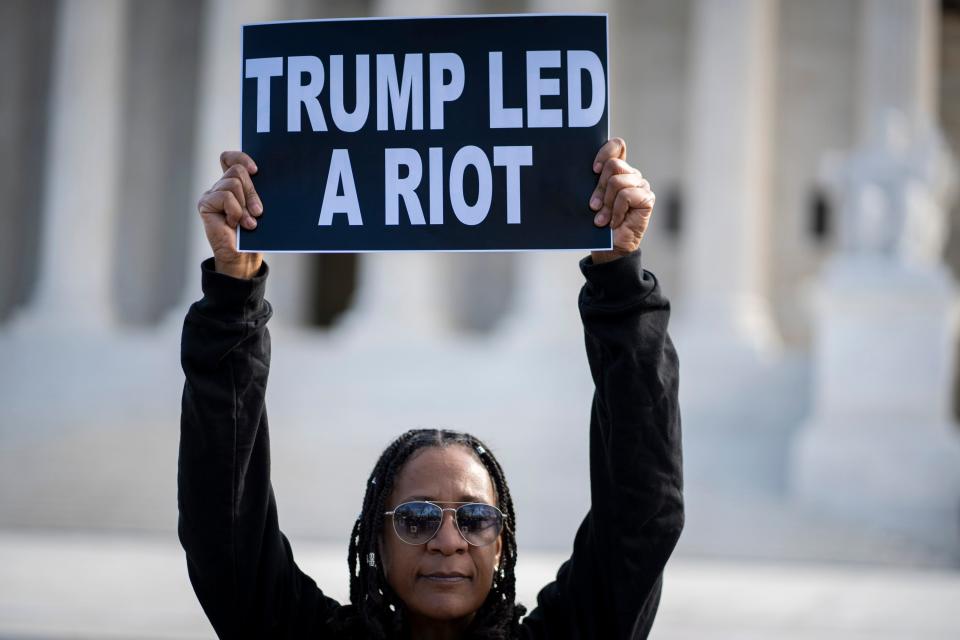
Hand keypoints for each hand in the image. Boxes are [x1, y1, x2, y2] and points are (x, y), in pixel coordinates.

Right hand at [196, 151, 264, 278]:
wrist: (243, 257)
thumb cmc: (254, 234)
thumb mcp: (258, 208)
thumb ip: (256, 192)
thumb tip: (259, 176)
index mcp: (234, 184)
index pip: (229, 158)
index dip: (241, 157)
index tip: (256, 170)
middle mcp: (221, 186)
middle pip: (237, 170)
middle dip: (252, 191)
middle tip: (258, 211)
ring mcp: (212, 194)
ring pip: (233, 183)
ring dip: (245, 204)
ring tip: (248, 222)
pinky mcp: (206, 204)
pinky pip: (226, 196)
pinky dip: (235, 211)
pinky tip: (234, 224)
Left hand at [588, 138, 654, 263]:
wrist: (609, 248)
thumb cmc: (598, 222)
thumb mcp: (592, 198)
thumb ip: (593, 182)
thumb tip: (583, 168)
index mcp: (618, 171)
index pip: (617, 146)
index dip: (605, 152)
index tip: (594, 169)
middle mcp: (632, 175)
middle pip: (613, 166)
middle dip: (599, 188)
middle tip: (593, 207)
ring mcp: (641, 185)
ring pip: (618, 182)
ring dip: (606, 203)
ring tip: (603, 218)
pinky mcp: (647, 198)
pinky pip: (626, 195)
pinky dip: (616, 210)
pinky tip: (615, 221)